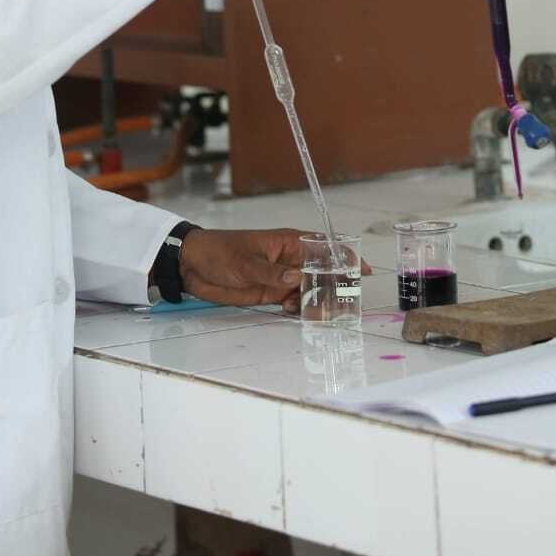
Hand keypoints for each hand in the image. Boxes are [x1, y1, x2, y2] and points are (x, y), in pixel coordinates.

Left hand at [179, 228, 371, 315]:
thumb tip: (296, 279)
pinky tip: (291, 311)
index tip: (362, 272)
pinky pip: (295, 301)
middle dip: (334, 288)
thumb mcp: (244, 261)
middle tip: (337, 305)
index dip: (346, 257)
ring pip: (311, 290)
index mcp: (288, 242)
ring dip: (316, 302)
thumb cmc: (220, 252)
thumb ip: (271, 273)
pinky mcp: (272, 292)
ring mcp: (282, 277)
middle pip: (323, 273)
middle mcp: (290, 260)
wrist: (194, 265)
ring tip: (313, 313)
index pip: (325, 246)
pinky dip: (299, 308)